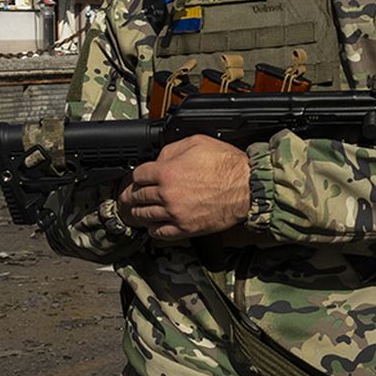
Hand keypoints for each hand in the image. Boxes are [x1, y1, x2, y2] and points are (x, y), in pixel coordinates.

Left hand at [118, 136, 251, 242]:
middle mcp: (167, 194)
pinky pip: (159, 233)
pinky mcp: (185, 229)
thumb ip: (171, 150)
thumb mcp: (197, 142)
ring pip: (144, 216)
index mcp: (167, 172)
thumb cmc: (227, 165)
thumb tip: (158, 160)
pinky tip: (152, 226)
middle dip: (132, 195)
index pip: (137, 175)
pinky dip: (152, 230)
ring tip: (135, 211)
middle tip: (128, 196)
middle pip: (137, 196)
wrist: (247, 187)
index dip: (136, 175)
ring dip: (137, 213)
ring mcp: (175, 214)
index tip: (137, 178)